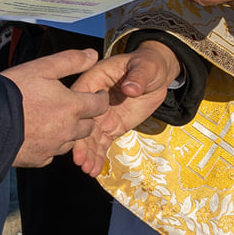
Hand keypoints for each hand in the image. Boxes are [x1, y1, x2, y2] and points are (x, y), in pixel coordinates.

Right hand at [5, 49, 111, 166]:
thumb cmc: (14, 92)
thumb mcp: (42, 67)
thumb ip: (71, 61)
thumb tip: (93, 55)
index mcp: (72, 107)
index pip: (100, 105)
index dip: (100, 98)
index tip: (96, 96)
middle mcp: (68, 130)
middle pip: (88, 126)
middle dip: (85, 117)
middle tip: (74, 108)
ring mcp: (54, 147)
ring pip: (71, 141)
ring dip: (68, 132)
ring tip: (53, 121)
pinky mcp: (38, 159)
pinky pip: (51, 153)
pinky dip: (49, 145)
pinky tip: (37, 135)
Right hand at [68, 42, 180, 175]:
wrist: (156, 77)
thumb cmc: (147, 65)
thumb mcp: (145, 66)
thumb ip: (137, 77)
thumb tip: (131, 88)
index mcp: (95, 80)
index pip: (83, 97)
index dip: (80, 116)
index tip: (77, 132)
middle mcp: (94, 101)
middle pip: (84, 122)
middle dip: (82, 142)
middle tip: (80, 160)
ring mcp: (102, 115)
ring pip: (91, 136)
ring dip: (88, 153)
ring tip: (87, 169)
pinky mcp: (111, 126)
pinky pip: (102, 142)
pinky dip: (98, 155)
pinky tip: (93, 170)